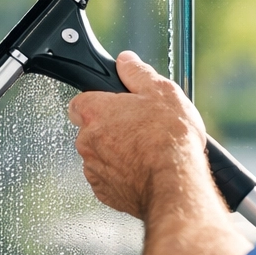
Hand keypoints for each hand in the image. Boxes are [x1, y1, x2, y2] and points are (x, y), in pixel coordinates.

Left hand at [67, 51, 210, 219]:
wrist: (175, 183)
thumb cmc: (168, 138)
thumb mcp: (160, 91)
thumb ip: (137, 72)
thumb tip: (126, 61)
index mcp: (94, 112)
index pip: (80, 101)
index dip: (99, 102)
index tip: (116, 105)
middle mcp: (86, 142)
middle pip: (92, 129)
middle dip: (113, 128)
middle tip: (141, 128)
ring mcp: (94, 170)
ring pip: (101, 155)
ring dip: (118, 153)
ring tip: (147, 151)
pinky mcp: (105, 193)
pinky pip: (110, 179)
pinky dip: (123, 175)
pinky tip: (145, 170)